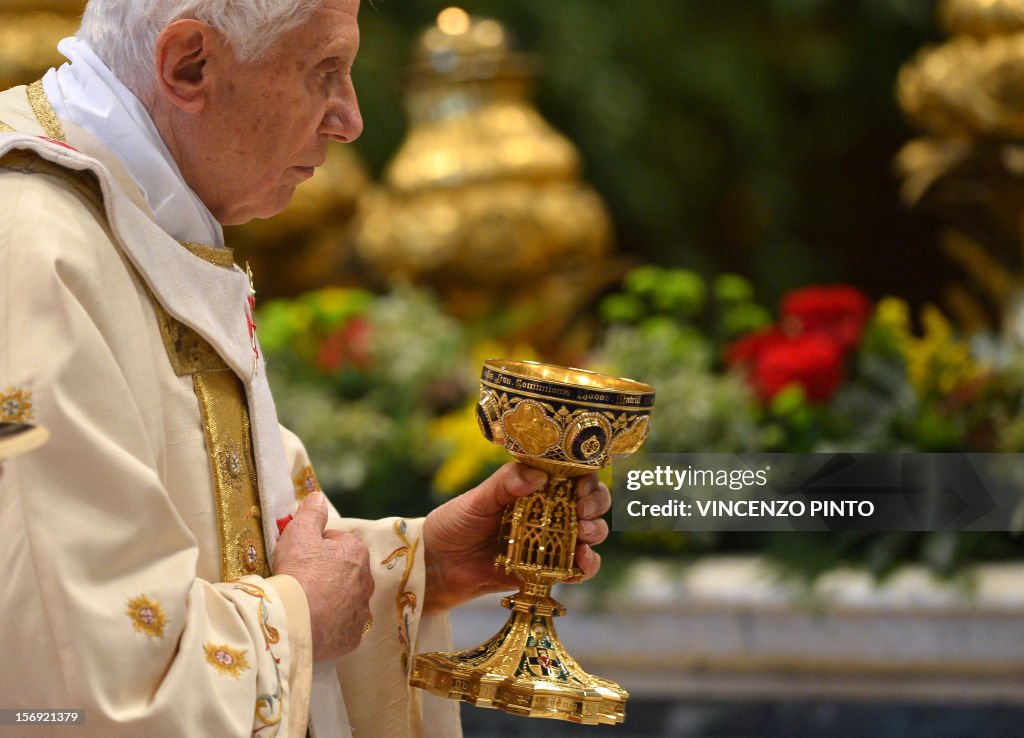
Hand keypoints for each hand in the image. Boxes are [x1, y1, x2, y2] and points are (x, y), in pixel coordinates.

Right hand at [273, 492, 373, 659]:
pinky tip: (312, 624)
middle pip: (343, 572)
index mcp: (357, 553)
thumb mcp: (300, 532)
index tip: (300, 555)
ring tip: (305, 603)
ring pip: (344, 601)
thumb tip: (318, 498)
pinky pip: (340, 628)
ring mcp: (360, 612)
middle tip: (301, 579)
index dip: (316, 546)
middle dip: (326, 574)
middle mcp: (366, 582)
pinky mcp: (351, 637)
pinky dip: (328, 626)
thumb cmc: (299, 571)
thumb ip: (311, 512)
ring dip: (329, 601)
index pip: (337, 542)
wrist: (295, 619)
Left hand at [422, 462, 610, 614]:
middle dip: (595, 503)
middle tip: (583, 509)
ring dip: (595, 531)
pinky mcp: (546, 569)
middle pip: (589, 502)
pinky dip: (586, 566)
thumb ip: (505, 484)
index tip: (580, 484)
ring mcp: (550, 541)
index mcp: (533, 487)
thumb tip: (538, 475)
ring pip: (589, 533)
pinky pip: (576, 569)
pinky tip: (580, 563)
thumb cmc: (455, 523)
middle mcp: (548, 512)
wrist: (438, 565)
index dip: (585, 476)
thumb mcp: (477, 499)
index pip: (571, 475)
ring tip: (582, 535)